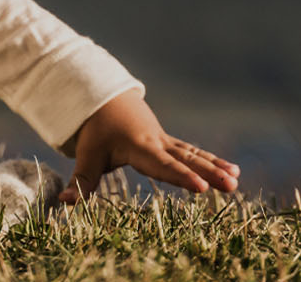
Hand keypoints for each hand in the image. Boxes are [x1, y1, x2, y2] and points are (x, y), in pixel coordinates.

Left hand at [58, 91, 239, 202]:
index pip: (163, 165)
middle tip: (231, 185)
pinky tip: (232, 170)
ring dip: (216, 166)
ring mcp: (165, 141)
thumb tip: (64, 202)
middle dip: (209, 172)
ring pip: (194, 154)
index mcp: (139, 145)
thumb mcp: (86, 154)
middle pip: (186, 159)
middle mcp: (157, 142)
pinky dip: (212, 160)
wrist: (102, 99)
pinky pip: (193, 152)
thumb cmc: (94, 130)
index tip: (202, 187)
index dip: (181, 177)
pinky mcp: (169, 143)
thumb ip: (81, 181)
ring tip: (236, 180)